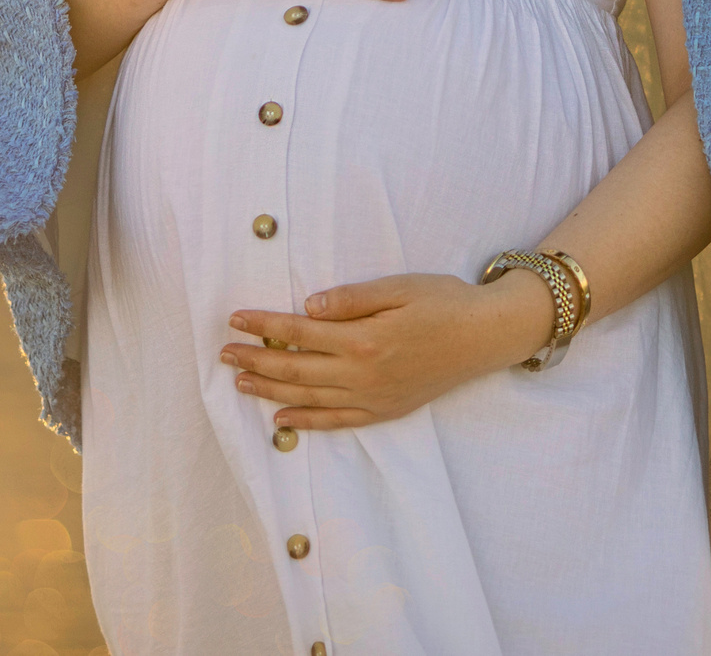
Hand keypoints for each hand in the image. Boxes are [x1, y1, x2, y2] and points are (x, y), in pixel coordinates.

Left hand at [220, 269, 558, 429]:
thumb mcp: (399, 287)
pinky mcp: (385, 410)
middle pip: (295, 369)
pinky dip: (307, 422)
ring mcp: (373, 397)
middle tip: (224, 353)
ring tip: (240, 383)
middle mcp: (363, 373)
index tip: (235, 319)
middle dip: (255, 360)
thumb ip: (351, 298)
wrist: (486, 336)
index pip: (298, 332)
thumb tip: (307, 306)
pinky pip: (337, 421)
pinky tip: (282, 420)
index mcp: (364, 338)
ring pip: (309, 398)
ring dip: (270, 391)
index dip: (263, 325)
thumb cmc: (444, 302)